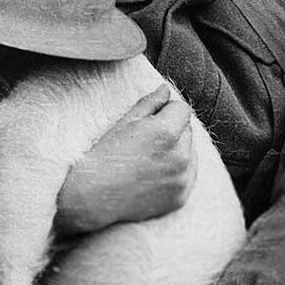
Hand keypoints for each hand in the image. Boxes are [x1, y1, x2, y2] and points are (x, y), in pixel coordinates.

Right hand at [55, 85, 195, 234]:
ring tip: (149, 159)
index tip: (150, 121)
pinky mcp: (181, 196)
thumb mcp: (126, 121)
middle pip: (188, 130)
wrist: (94, 196)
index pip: (182, 109)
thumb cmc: (106, 154)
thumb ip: (150, 102)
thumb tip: (166, 89)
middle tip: (146, 141)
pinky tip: (155, 174)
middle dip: (173, 130)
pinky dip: (178, 171)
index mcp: (167, 132)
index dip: (166, 110)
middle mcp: (181, 155)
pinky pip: (189, 175)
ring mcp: (183, 178)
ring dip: (178, 150)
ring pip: (191, 152)